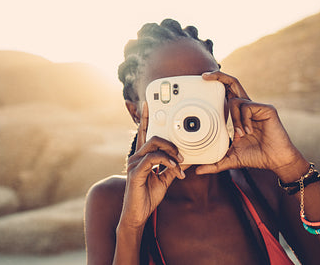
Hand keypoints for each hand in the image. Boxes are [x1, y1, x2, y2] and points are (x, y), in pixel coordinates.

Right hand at [119, 102, 184, 228]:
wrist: (137, 215)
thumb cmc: (147, 197)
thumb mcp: (164, 179)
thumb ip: (172, 167)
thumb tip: (186, 158)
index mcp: (142, 157)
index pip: (143, 133)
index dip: (145, 117)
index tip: (148, 104)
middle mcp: (136, 157)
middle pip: (152, 136)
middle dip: (169, 140)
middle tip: (182, 152)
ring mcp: (134, 163)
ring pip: (153, 145)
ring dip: (170, 151)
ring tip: (180, 160)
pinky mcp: (135, 172)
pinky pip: (152, 159)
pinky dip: (166, 161)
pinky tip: (175, 168)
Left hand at [196, 71, 304, 175]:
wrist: (275, 161)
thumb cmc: (255, 156)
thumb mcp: (229, 159)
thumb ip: (213, 163)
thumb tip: (196, 170)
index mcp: (238, 114)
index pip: (226, 94)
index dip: (216, 86)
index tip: (203, 80)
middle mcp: (247, 107)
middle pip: (232, 84)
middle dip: (218, 76)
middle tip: (204, 77)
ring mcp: (257, 107)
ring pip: (236, 101)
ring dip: (234, 120)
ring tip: (240, 135)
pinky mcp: (266, 109)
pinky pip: (247, 107)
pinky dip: (243, 121)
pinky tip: (249, 132)